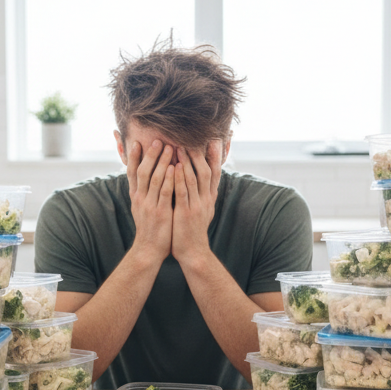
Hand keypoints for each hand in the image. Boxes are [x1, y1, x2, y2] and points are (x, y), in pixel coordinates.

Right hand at [126, 137, 174, 264]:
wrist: (148, 251)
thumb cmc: (148, 229)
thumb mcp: (141, 209)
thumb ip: (142, 193)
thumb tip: (142, 180)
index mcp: (136, 197)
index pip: (132, 173)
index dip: (134, 157)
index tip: (137, 142)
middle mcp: (140, 199)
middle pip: (143, 172)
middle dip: (150, 155)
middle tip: (157, 140)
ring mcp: (150, 205)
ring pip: (155, 179)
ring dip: (161, 162)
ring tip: (168, 147)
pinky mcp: (161, 213)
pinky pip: (165, 193)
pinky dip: (169, 179)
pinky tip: (174, 168)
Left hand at [171, 141, 221, 267]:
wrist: (193, 252)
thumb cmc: (193, 230)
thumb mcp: (202, 210)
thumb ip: (202, 195)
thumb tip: (203, 182)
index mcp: (210, 198)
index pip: (215, 172)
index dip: (215, 156)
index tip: (214, 140)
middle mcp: (206, 199)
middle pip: (206, 171)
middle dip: (200, 153)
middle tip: (194, 137)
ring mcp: (197, 205)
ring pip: (194, 178)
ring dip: (187, 161)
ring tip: (181, 145)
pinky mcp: (186, 213)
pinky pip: (183, 192)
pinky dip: (179, 178)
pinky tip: (175, 166)